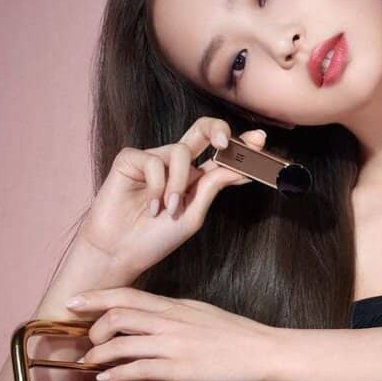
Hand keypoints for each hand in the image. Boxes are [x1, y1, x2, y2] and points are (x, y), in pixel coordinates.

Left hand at [67, 287, 276, 380]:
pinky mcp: (179, 368)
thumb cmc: (239, 334)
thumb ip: (176, 314)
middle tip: (87, 341)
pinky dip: (116, 375)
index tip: (74, 302)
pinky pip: (137, 370)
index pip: (127, 295)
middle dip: (93, 328)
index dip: (95, 298)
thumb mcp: (203, 313)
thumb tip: (154, 319)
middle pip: (117, 315)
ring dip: (98, 354)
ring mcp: (173, 345)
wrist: (265, 350)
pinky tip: (107, 380)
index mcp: (175, 306)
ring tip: (90, 363)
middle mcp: (170, 321)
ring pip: (121, 343)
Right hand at [78, 118, 268, 282]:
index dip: (241, 145)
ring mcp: (154, 158)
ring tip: (170, 209)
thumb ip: (212, 187)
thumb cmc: (156, 238)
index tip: (261, 140)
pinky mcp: (129, 159)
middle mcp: (177, 164)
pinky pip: (153, 160)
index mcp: (196, 177)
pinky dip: (156, 187)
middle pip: (202, 130)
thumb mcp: (194, 214)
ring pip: (180, 152)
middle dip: (218, 128)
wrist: (120, 252)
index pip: (221, 155)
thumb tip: (237, 167)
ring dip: (178, 184)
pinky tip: (150, 207)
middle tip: (225, 142)